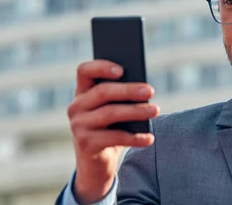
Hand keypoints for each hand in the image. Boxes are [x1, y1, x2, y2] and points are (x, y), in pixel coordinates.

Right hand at [67, 60, 158, 203]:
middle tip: (150, 91)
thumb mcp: (111, 110)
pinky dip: (135, 138)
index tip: (122, 70)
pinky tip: (149, 138)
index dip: (101, 67)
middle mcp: (76, 107)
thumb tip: (143, 90)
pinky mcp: (86, 144)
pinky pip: (114, 137)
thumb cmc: (109, 128)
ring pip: (110, 113)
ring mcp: (78, 126)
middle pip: (102, 92)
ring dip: (136, 111)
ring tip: (155, 110)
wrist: (95, 163)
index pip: (84, 71)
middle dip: (129, 90)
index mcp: (82, 92)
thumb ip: (119, 97)